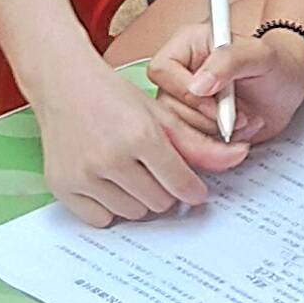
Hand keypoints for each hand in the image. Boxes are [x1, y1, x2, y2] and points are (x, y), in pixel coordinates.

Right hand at [36, 65, 245, 226]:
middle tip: (151, 169)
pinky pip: (101, 219)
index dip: (192, 189)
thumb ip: (198, 144)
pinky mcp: (63, 186)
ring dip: (136, 198)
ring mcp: (84, 174)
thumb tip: (240, 157)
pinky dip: (108, 207)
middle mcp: (111, 157)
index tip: (191, 187)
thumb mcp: (159, 115)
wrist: (63, 83)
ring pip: (132, 213)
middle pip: (159, 203)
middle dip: (162, 189)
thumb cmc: (112, 96)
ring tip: (126, 170)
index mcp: (140, 134)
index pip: (182, 185)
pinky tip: (105, 181)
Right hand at [150, 18, 303, 149]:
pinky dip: (219, 151)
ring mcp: (184, 106)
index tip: (215, 101)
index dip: (185, 91)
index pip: (162, 71)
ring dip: (216, 136)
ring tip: (246, 121)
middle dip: (206, 121)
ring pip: (177, 133)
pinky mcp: (194, 129)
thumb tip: (197, 86)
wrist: (288, 89)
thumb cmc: (276, 63)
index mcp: (185, 47)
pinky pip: (192, 150)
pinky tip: (241, 135)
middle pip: (166, 109)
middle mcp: (179, 77)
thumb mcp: (258, 55)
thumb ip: (228, 60)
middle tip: (241, 118)